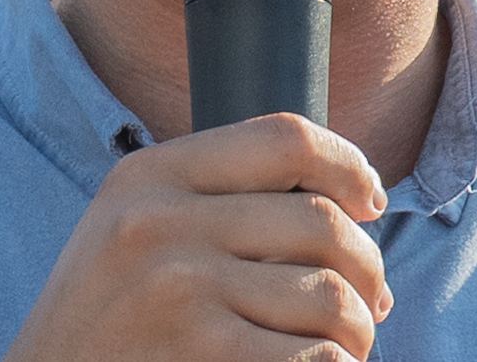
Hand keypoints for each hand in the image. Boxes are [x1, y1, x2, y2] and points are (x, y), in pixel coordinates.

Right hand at [4, 112, 391, 361]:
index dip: (347, 163)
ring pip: (328, 295)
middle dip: (366, 268)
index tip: (371, 200)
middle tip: (370, 304)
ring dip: (358, 330)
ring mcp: (177, 287)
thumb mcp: (134, 228)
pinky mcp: (198, 353)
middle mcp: (161, 219)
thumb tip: (353, 204)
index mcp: (151, 174)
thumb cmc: (105, 321)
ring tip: (346, 347)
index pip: (285, 136)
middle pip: (321, 220)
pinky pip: (313, 358)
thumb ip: (218, 196)